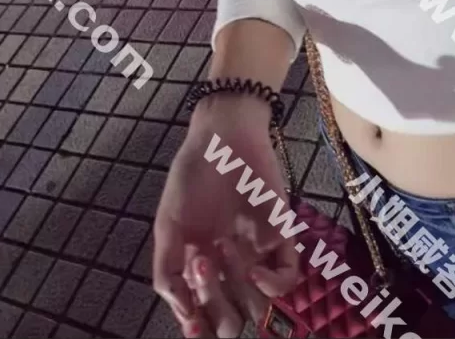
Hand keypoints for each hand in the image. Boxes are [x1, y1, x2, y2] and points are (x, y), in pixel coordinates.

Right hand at [153, 96, 300, 337]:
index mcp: (199, 266)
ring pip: (257, 304)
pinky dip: (273, 285)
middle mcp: (229, 267)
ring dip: (239, 291)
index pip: (204, 316)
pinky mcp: (281, 235)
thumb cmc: (192, 174)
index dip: (199, 329)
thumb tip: (184, 314)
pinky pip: (287, 276)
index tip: (193, 326)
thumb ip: (167, 269)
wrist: (223, 135)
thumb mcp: (168, 222)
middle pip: (230, 316)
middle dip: (216, 308)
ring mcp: (257, 253)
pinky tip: (254, 268)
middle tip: (203, 267)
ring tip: (222, 249)